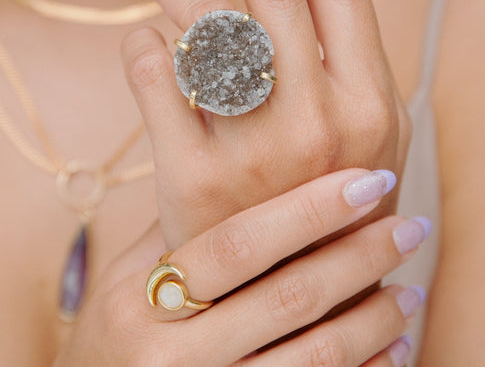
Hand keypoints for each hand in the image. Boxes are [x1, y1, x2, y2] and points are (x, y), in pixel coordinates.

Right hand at [54, 170, 427, 365]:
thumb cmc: (113, 329)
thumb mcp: (128, 275)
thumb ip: (183, 229)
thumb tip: (250, 174)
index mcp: (139, 298)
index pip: (238, 243)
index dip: (308, 209)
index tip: (365, 182)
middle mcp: (167, 353)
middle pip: (285, 297)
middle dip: (355, 258)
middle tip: (405, 227)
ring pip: (310, 355)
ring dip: (369, 317)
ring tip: (408, 286)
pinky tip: (391, 344)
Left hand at [121, 0, 410, 247]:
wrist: (279, 288)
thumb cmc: (321, 202)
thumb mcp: (370, 139)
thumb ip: (354, 65)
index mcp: (371, 105)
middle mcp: (320, 122)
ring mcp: (254, 152)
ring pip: (205, 21)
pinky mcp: (191, 179)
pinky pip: (153, 74)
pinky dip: (140, 43)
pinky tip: (145, 42)